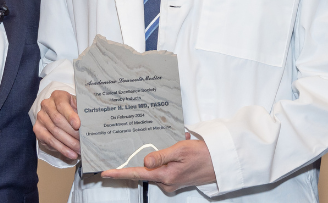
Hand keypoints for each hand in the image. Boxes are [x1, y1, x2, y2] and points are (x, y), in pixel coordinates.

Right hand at [33, 90, 80, 160]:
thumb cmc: (73, 109)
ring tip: (79, 150)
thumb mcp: (78, 106)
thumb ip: (82, 112)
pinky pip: (49, 141)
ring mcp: (41, 117)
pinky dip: (62, 149)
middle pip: (58, 120)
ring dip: (68, 143)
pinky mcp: (38, 129)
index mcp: (58, 96)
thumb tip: (92, 121)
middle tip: (84, 142)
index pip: (62, 105)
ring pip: (54, 132)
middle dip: (72, 133)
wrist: (59, 112)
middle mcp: (47, 105)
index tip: (78, 125)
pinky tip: (71, 153)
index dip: (70, 115)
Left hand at [100, 137, 215, 194]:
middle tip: (166, 144)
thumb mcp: (181, 150)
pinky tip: (181, 150)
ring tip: (180, 145)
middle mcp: (166, 182)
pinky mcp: (176, 180)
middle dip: (152, 155)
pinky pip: (166, 168)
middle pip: (146, 170)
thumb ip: (161, 156)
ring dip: (164, 155)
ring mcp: (172, 182)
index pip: (137, 174)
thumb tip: (144, 161)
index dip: (120, 173)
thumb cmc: (204, 155)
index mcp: (165, 176)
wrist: (222, 163)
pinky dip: (170, 158)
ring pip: (157, 168)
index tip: (105, 173)